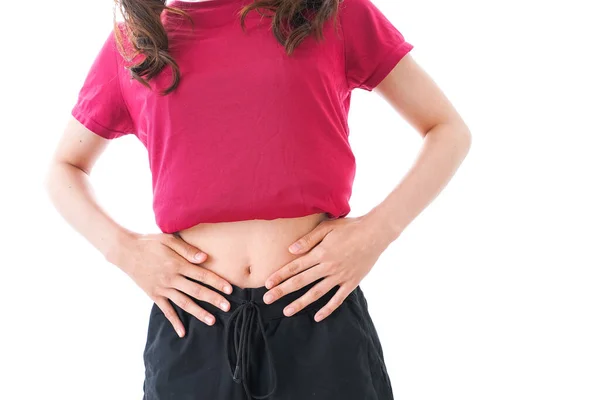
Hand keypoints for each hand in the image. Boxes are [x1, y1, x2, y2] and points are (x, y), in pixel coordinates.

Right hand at [120, 232, 233, 336]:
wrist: (125, 252)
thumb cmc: (149, 243)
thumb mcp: (168, 240)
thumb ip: (187, 250)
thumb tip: (204, 257)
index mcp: (177, 264)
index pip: (202, 275)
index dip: (217, 282)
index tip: (230, 289)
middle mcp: (171, 278)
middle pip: (196, 291)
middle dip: (213, 299)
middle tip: (228, 307)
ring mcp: (162, 288)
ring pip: (184, 303)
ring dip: (198, 312)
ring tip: (212, 321)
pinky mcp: (154, 295)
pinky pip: (166, 310)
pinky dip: (174, 322)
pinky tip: (182, 332)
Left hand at [262, 215, 389, 321]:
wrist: (375, 234)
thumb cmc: (350, 227)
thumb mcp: (327, 227)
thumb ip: (308, 239)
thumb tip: (291, 250)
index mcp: (320, 253)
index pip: (295, 266)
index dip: (280, 275)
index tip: (267, 283)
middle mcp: (328, 267)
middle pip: (301, 281)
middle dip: (282, 291)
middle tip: (267, 299)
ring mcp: (340, 276)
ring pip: (316, 293)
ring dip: (300, 303)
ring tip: (286, 311)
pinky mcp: (351, 283)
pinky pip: (338, 299)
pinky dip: (327, 309)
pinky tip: (317, 317)